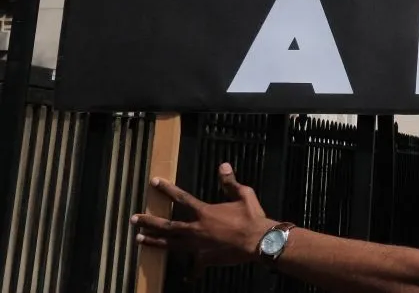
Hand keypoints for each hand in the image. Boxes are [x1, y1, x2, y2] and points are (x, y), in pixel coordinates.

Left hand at [131, 163, 276, 270]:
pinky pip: (196, 267)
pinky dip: (191, 272)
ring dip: (154, 241)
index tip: (154, 182)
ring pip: (171, 244)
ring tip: (139, 240)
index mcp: (204, 212)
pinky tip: (187, 277)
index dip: (167, 189)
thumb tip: (222, 166)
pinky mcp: (205, 259)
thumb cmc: (252, 217)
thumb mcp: (244, 195)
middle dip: (149, 222)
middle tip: (134, 219)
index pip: (181, 198)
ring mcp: (197, 246)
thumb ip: (230, 182)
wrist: (258, 241)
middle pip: (167, 225)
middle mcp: (196, 229)